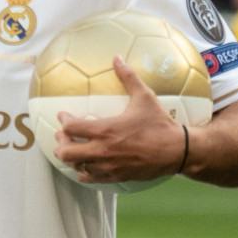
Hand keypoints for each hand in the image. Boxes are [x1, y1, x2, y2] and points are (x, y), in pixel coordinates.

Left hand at [55, 57, 188, 183]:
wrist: (176, 151)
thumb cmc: (159, 124)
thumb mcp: (144, 97)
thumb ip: (128, 77)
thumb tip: (117, 59)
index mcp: (105, 130)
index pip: (72, 127)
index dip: (63, 121)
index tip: (63, 116)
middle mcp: (102, 150)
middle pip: (66, 152)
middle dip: (61, 143)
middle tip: (63, 136)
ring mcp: (108, 166)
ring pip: (76, 166)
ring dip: (71, 158)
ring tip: (72, 149)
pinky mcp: (115, 177)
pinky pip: (90, 178)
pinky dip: (83, 172)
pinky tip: (84, 166)